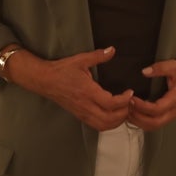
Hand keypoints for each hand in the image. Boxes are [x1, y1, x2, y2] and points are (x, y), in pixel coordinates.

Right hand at [18, 45, 132, 130]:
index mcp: (87, 91)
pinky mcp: (80, 116)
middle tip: (131, 103)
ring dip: (117, 121)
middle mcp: (85, 105)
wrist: (45, 81)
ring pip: (103, 125)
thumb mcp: (81, 59)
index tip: (130, 92)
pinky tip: (114, 116)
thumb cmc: (62, 70)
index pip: (110, 103)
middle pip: (109, 119)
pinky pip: (97, 126)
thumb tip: (112, 50)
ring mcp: (82, 113)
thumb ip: (98, 56)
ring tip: (124, 110)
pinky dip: (108, 124)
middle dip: (124, 113)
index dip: (124, 101)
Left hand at [126, 58, 175, 130]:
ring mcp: (172, 115)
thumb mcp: (173, 66)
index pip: (157, 109)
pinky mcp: (168, 116)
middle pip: (155, 122)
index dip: (142, 107)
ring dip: (139, 122)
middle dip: (139, 117)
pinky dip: (143, 123)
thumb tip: (144, 72)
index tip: (131, 99)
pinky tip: (134, 115)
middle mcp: (174, 110)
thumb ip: (159, 68)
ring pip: (154, 126)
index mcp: (175, 98)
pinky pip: (155, 125)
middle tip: (127, 106)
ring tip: (128, 111)